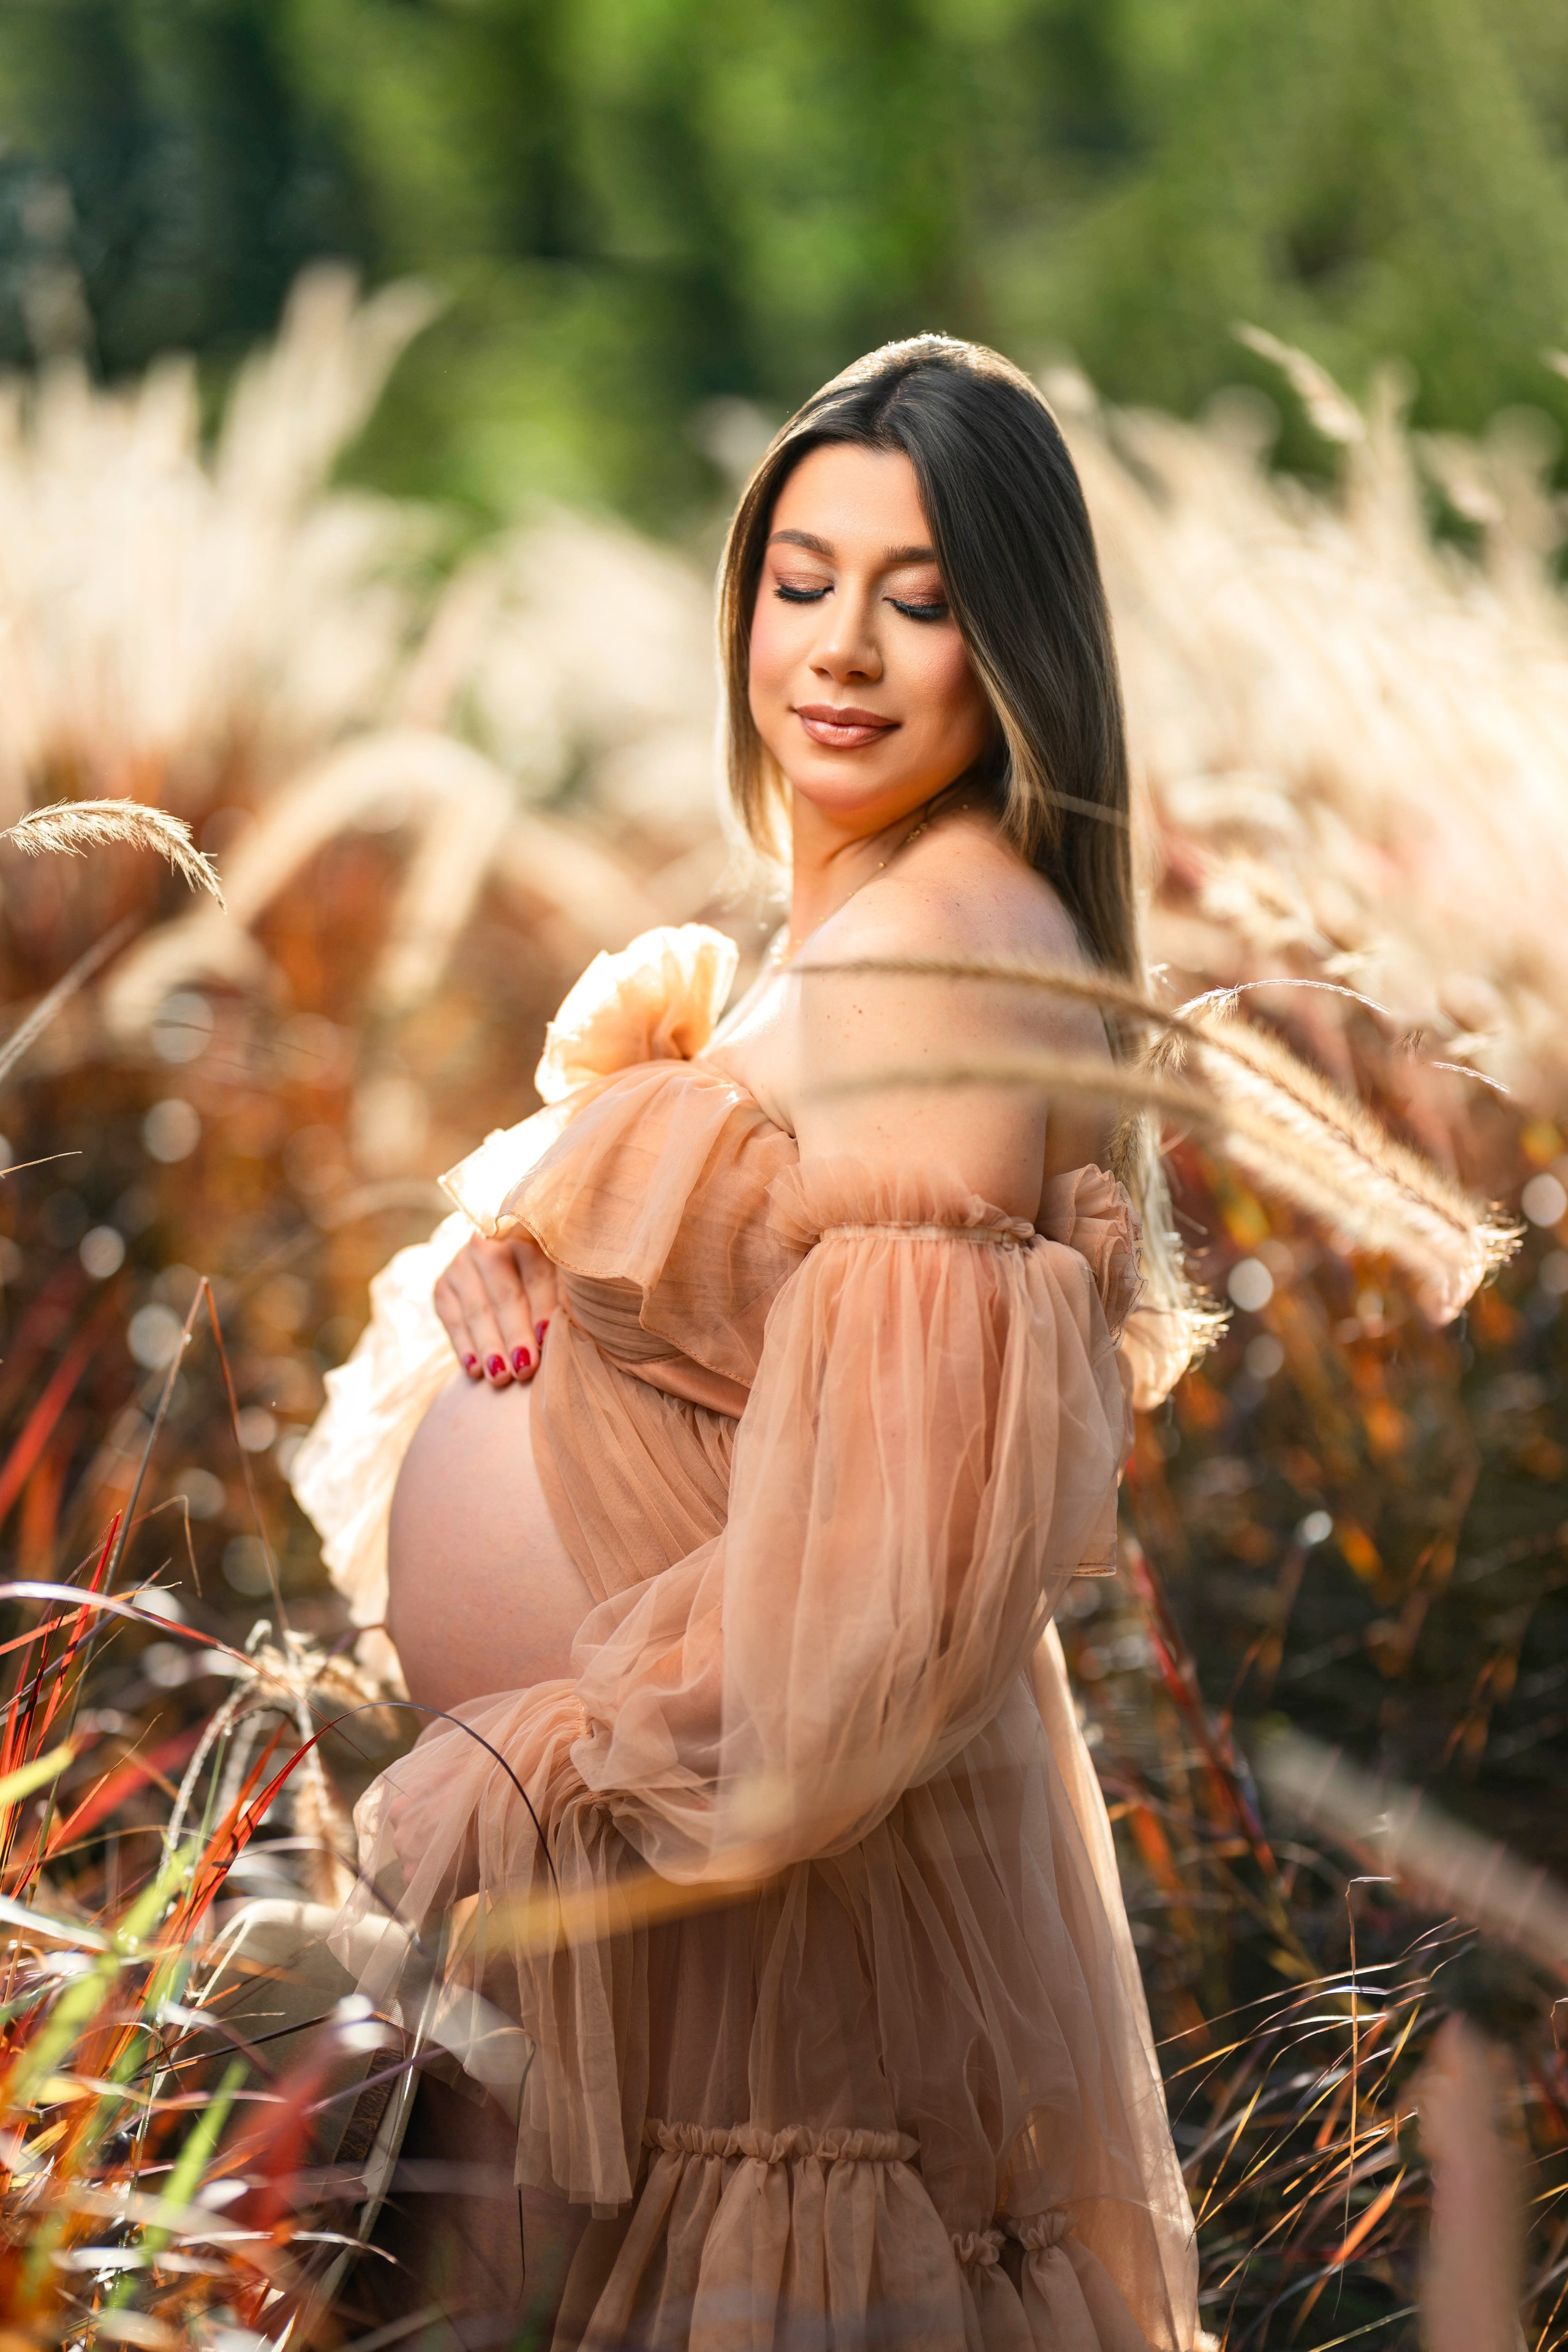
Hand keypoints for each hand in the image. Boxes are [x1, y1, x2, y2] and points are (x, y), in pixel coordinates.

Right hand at [433, 1231, 559, 1386]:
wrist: (500, 1272)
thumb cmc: (545, 1283)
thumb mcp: (558, 1278)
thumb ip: (566, 1296)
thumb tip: (578, 1327)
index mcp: (528, 1237)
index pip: (537, 1272)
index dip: (543, 1306)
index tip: (548, 1337)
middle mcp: (491, 1244)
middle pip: (504, 1292)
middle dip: (516, 1333)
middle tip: (525, 1368)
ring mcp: (462, 1263)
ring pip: (476, 1308)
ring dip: (489, 1345)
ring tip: (501, 1376)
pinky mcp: (443, 1286)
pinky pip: (451, 1319)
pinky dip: (463, 1346)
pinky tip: (474, 1370)